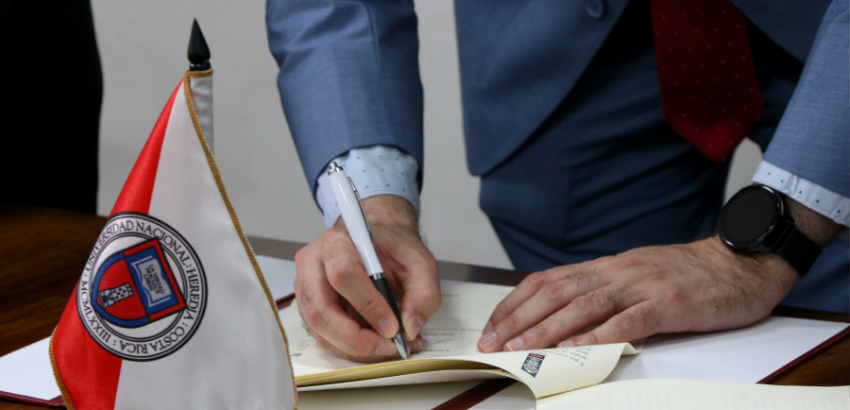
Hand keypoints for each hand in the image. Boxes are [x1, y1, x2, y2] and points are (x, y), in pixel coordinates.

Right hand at [294, 195, 439, 361]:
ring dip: (355, 347)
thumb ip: (424, 293)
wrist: (379, 246)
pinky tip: (375, 345)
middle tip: (388, 347)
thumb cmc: (394, 250)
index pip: (343, 275)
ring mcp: (306, 287)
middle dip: (356, 338)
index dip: (367, 305)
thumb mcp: (421, 263)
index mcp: (338, 241)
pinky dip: (350, 348)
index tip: (392, 326)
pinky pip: (323, 336)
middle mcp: (313, 264)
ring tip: (388, 347)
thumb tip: (410, 327)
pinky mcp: (308, 307)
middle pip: (321, 311)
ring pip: (320, 329)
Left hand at [477, 236, 799, 351]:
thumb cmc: (685, 275)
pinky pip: (630, 319)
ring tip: (523, 348)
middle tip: (495, 342)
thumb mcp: (633, 277)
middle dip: (520, 320)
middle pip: (556, 293)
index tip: (493, 327)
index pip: (547, 281)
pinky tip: (581, 347)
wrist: (738, 264)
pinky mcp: (669, 303)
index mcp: (605, 267)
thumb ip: (601, 294)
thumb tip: (559, 320)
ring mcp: (642, 285)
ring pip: (585, 305)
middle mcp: (617, 272)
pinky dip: (602, 333)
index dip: (515, 304)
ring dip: (548, 329)